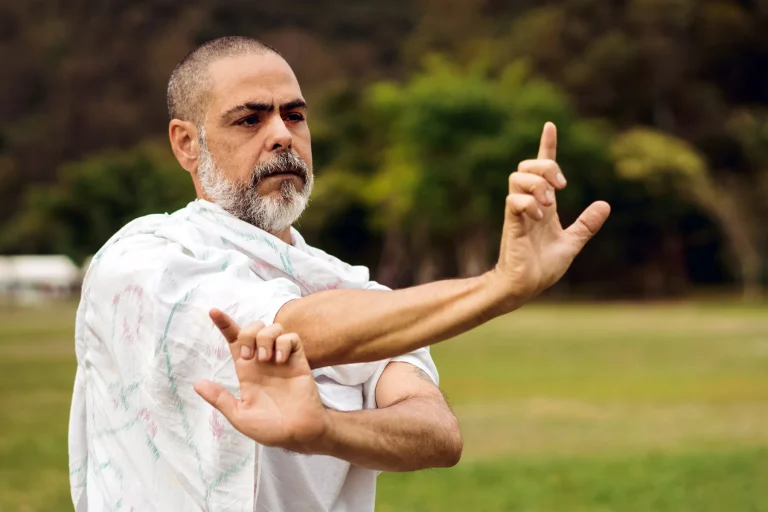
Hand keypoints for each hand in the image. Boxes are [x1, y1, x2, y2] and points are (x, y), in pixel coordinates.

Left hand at [194, 310, 327, 451]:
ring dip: (265, 338)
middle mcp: (263, 361)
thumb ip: (220, 399)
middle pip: (253, 328)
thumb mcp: (239, 416)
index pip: (234, 340)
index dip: (224, 324)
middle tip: (250, 357)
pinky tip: (280, 360)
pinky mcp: (298, 360)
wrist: (298, 433)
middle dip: (248, 333)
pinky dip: (284, 343)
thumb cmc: (270, 428)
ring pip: (272, 328)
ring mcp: (281, 359)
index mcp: (247, 371)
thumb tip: (196, 384)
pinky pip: (291, 337)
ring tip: (267, 359)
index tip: (213, 311)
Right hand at [492, 122, 610, 305]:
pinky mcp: (512, 223)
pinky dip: (529, 203)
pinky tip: (539, 217)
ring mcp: (518, 212)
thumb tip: (605, 204)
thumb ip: (586, 225)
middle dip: (545, 166)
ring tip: (549, 204)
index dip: (547, 146)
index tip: (550, 126)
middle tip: (561, 186)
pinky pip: (514, 200)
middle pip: (527, 165)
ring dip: (537, 184)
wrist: (524, 286)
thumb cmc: (542, 267)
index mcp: (544, 205)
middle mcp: (529, 204)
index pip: (542, 168)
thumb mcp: (572, 243)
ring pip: (517, 177)